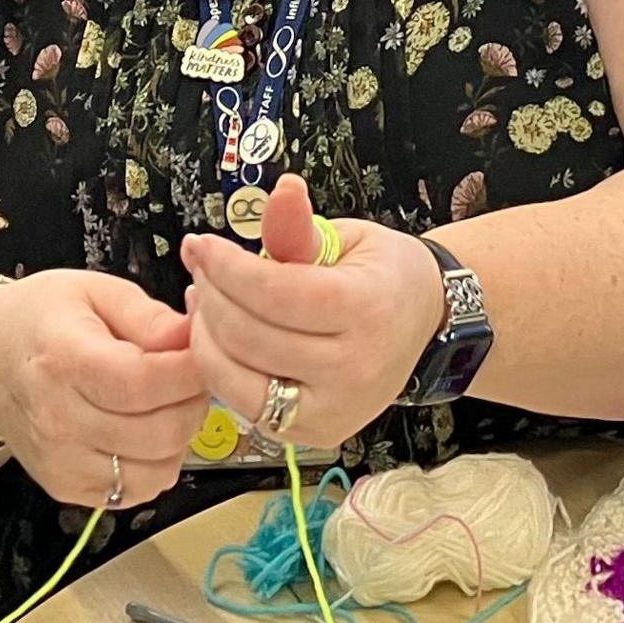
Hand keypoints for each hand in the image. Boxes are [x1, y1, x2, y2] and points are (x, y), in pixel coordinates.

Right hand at [0, 268, 208, 511]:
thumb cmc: (41, 319)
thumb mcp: (94, 291)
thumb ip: (149, 316)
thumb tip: (195, 336)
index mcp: (65, 360)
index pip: (146, 383)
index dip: (191, 371)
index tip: (204, 351)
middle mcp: (58, 419)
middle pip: (161, 432)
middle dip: (194, 402)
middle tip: (191, 376)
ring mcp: (60, 462)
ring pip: (158, 470)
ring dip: (180, 438)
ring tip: (167, 404)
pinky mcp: (65, 488)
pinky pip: (136, 491)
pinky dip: (156, 464)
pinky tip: (144, 432)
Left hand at [181, 174, 444, 455]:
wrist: (423, 326)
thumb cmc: (381, 277)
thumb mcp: (347, 239)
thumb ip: (301, 226)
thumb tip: (282, 189)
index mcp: (367, 310)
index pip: (274, 293)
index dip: (225, 268)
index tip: (201, 245)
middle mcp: (355, 368)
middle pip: (249, 336)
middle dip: (210, 296)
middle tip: (200, 268)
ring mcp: (336, 409)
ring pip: (238, 379)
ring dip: (206, 336)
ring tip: (204, 302)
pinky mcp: (316, 432)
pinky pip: (247, 406)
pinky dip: (224, 371)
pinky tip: (221, 339)